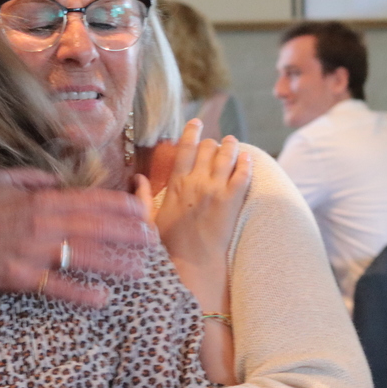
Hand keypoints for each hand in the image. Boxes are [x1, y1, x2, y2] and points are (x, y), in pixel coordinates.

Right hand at [0, 168, 151, 306]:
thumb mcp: (1, 179)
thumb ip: (34, 177)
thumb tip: (59, 180)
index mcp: (40, 200)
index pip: (89, 200)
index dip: (119, 204)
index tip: (142, 208)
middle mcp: (43, 225)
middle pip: (95, 228)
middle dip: (128, 232)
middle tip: (153, 238)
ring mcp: (34, 253)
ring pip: (84, 256)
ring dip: (115, 263)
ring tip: (140, 269)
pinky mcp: (23, 278)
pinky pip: (57, 287)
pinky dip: (81, 293)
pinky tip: (103, 298)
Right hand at [138, 120, 251, 310]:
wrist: (192, 264)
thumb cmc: (169, 246)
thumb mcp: (148, 219)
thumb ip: (142, 196)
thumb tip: (138, 178)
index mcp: (176, 184)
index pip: (185, 147)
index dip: (191, 132)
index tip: (196, 123)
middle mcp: (196, 181)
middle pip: (208, 147)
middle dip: (212, 142)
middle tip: (217, 143)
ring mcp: (215, 189)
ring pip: (227, 155)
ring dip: (231, 146)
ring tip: (233, 143)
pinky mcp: (232, 201)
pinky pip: (243, 173)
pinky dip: (246, 163)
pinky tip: (248, 158)